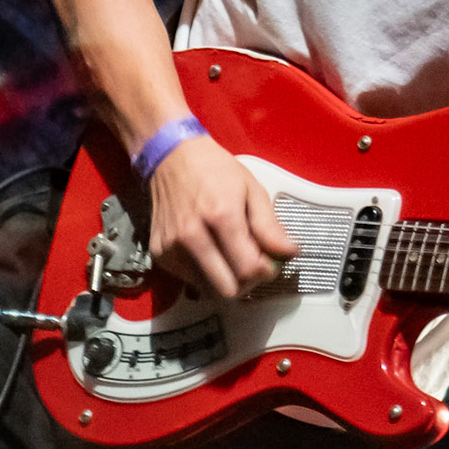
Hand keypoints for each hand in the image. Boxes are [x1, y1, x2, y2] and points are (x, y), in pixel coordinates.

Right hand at [146, 134, 298, 297]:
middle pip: (227, 289)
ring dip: (225, 280)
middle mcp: (192, 235)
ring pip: (208, 291)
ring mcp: (171, 247)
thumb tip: (290, 253)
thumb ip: (270, 226)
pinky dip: (205, 274)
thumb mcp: (251, 189)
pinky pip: (189, 281)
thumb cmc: (215, 170)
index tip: (270, 263)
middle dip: (246, 283)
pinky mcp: (159, 253)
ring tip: (231, 257)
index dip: (265, 272)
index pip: (247, 269)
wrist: (172, 157)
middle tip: (252, 266)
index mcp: (220, 216)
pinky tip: (210, 253)